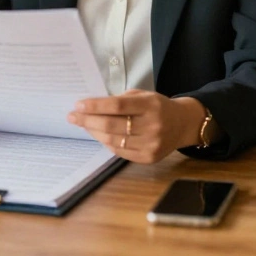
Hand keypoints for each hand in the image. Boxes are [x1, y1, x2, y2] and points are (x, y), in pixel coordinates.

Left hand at [67, 90, 201, 163]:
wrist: (183, 124)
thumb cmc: (158, 107)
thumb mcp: (144, 96)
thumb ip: (121, 100)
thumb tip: (92, 108)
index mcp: (151, 105)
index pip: (118, 106)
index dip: (96, 106)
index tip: (79, 105)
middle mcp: (152, 126)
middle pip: (112, 125)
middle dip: (88, 121)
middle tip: (72, 116)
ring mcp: (151, 144)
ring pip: (113, 140)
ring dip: (94, 132)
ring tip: (83, 125)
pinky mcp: (149, 158)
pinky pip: (120, 151)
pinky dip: (106, 142)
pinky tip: (98, 135)